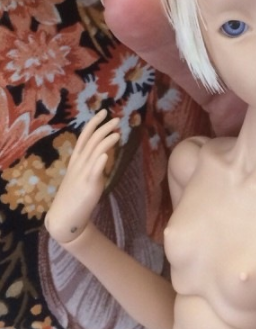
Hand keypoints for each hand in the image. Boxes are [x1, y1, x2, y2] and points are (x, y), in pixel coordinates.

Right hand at [45, 110, 119, 244]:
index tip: (103, 112)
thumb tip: (105, 152)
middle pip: (91, 141)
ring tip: (117, 133)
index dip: (94, 123)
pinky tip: (106, 155)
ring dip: (105, 141)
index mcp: (77, 159)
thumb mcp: (83, 174)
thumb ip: (93, 162)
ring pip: (94, 153)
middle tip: (116, 119)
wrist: (65, 216)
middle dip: (104, 128)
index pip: (85, 136)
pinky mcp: (88, 185)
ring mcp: (83, 174)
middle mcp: (79, 163)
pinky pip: (94, 171)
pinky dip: (99, 162)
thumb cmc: (76, 195)